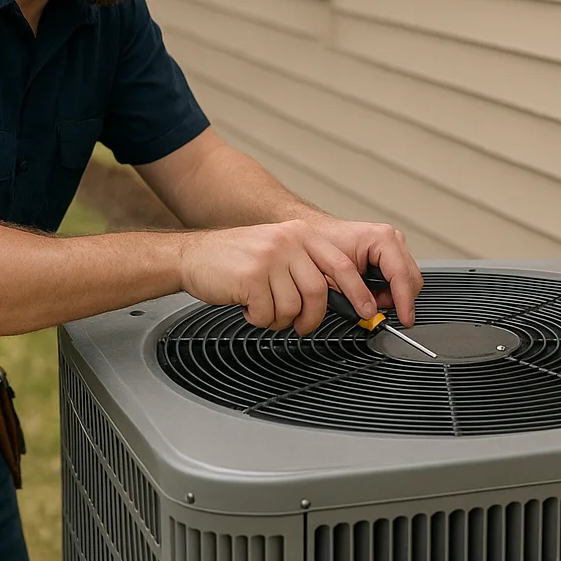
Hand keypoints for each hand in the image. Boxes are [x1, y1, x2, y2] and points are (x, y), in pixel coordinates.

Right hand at [178, 220, 381, 334]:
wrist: (194, 255)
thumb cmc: (237, 260)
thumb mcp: (279, 251)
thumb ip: (307, 267)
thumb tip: (342, 297)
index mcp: (301, 234)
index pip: (341, 265)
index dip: (358, 292)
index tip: (367, 311)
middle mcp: (288, 242)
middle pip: (318, 292)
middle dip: (312, 318)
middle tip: (300, 326)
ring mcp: (269, 258)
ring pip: (293, 307)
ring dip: (278, 319)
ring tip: (263, 308)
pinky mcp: (250, 277)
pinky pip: (267, 314)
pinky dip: (258, 319)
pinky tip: (247, 306)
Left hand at [304, 216, 421, 325]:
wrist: (316, 232)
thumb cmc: (322, 245)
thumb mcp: (336, 275)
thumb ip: (356, 294)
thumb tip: (370, 312)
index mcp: (381, 239)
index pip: (402, 275)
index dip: (405, 302)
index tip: (405, 319)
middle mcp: (392, 239)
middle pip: (412, 279)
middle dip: (398, 300)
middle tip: (377, 310)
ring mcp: (394, 245)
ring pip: (408, 279)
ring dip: (393, 296)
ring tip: (370, 299)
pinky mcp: (391, 253)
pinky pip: (400, 277)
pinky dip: (389, 290)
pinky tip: (372, 291)